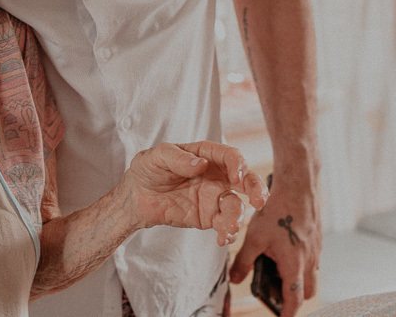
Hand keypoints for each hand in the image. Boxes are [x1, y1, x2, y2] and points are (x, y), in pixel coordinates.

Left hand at [122, 141, 267, 246]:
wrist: (137, 196)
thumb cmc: (148, 169)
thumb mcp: (156, 157)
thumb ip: (177, 158)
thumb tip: (201, 164)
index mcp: (206, 155)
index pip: (230, 156)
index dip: (237, 164)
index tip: (236, 176)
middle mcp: (216, 176)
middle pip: (245, 180)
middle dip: (256, 188)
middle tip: (259, 200)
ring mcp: (214, 198)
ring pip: (237, 206)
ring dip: (238, 217)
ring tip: (230, 227)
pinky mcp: (208, 217)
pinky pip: (224, 225)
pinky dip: (228, 233)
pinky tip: (222, 239)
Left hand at [230, 175, 320, 316]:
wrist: (298, 187)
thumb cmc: (277, 211)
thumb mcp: (254, 237)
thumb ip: (244, 261)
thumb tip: (235, 279)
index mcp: (294, 264)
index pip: (295, 299)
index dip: (288, 313)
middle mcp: (310, 261)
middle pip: (306, 291)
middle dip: (293, 297)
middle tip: (275, 293)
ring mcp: (315, 251)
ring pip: (310, 276)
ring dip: (296, 279)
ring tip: (275, 269)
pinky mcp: (316, 240)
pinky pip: (311, 260)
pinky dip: (299, 264)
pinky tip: (283, 251)